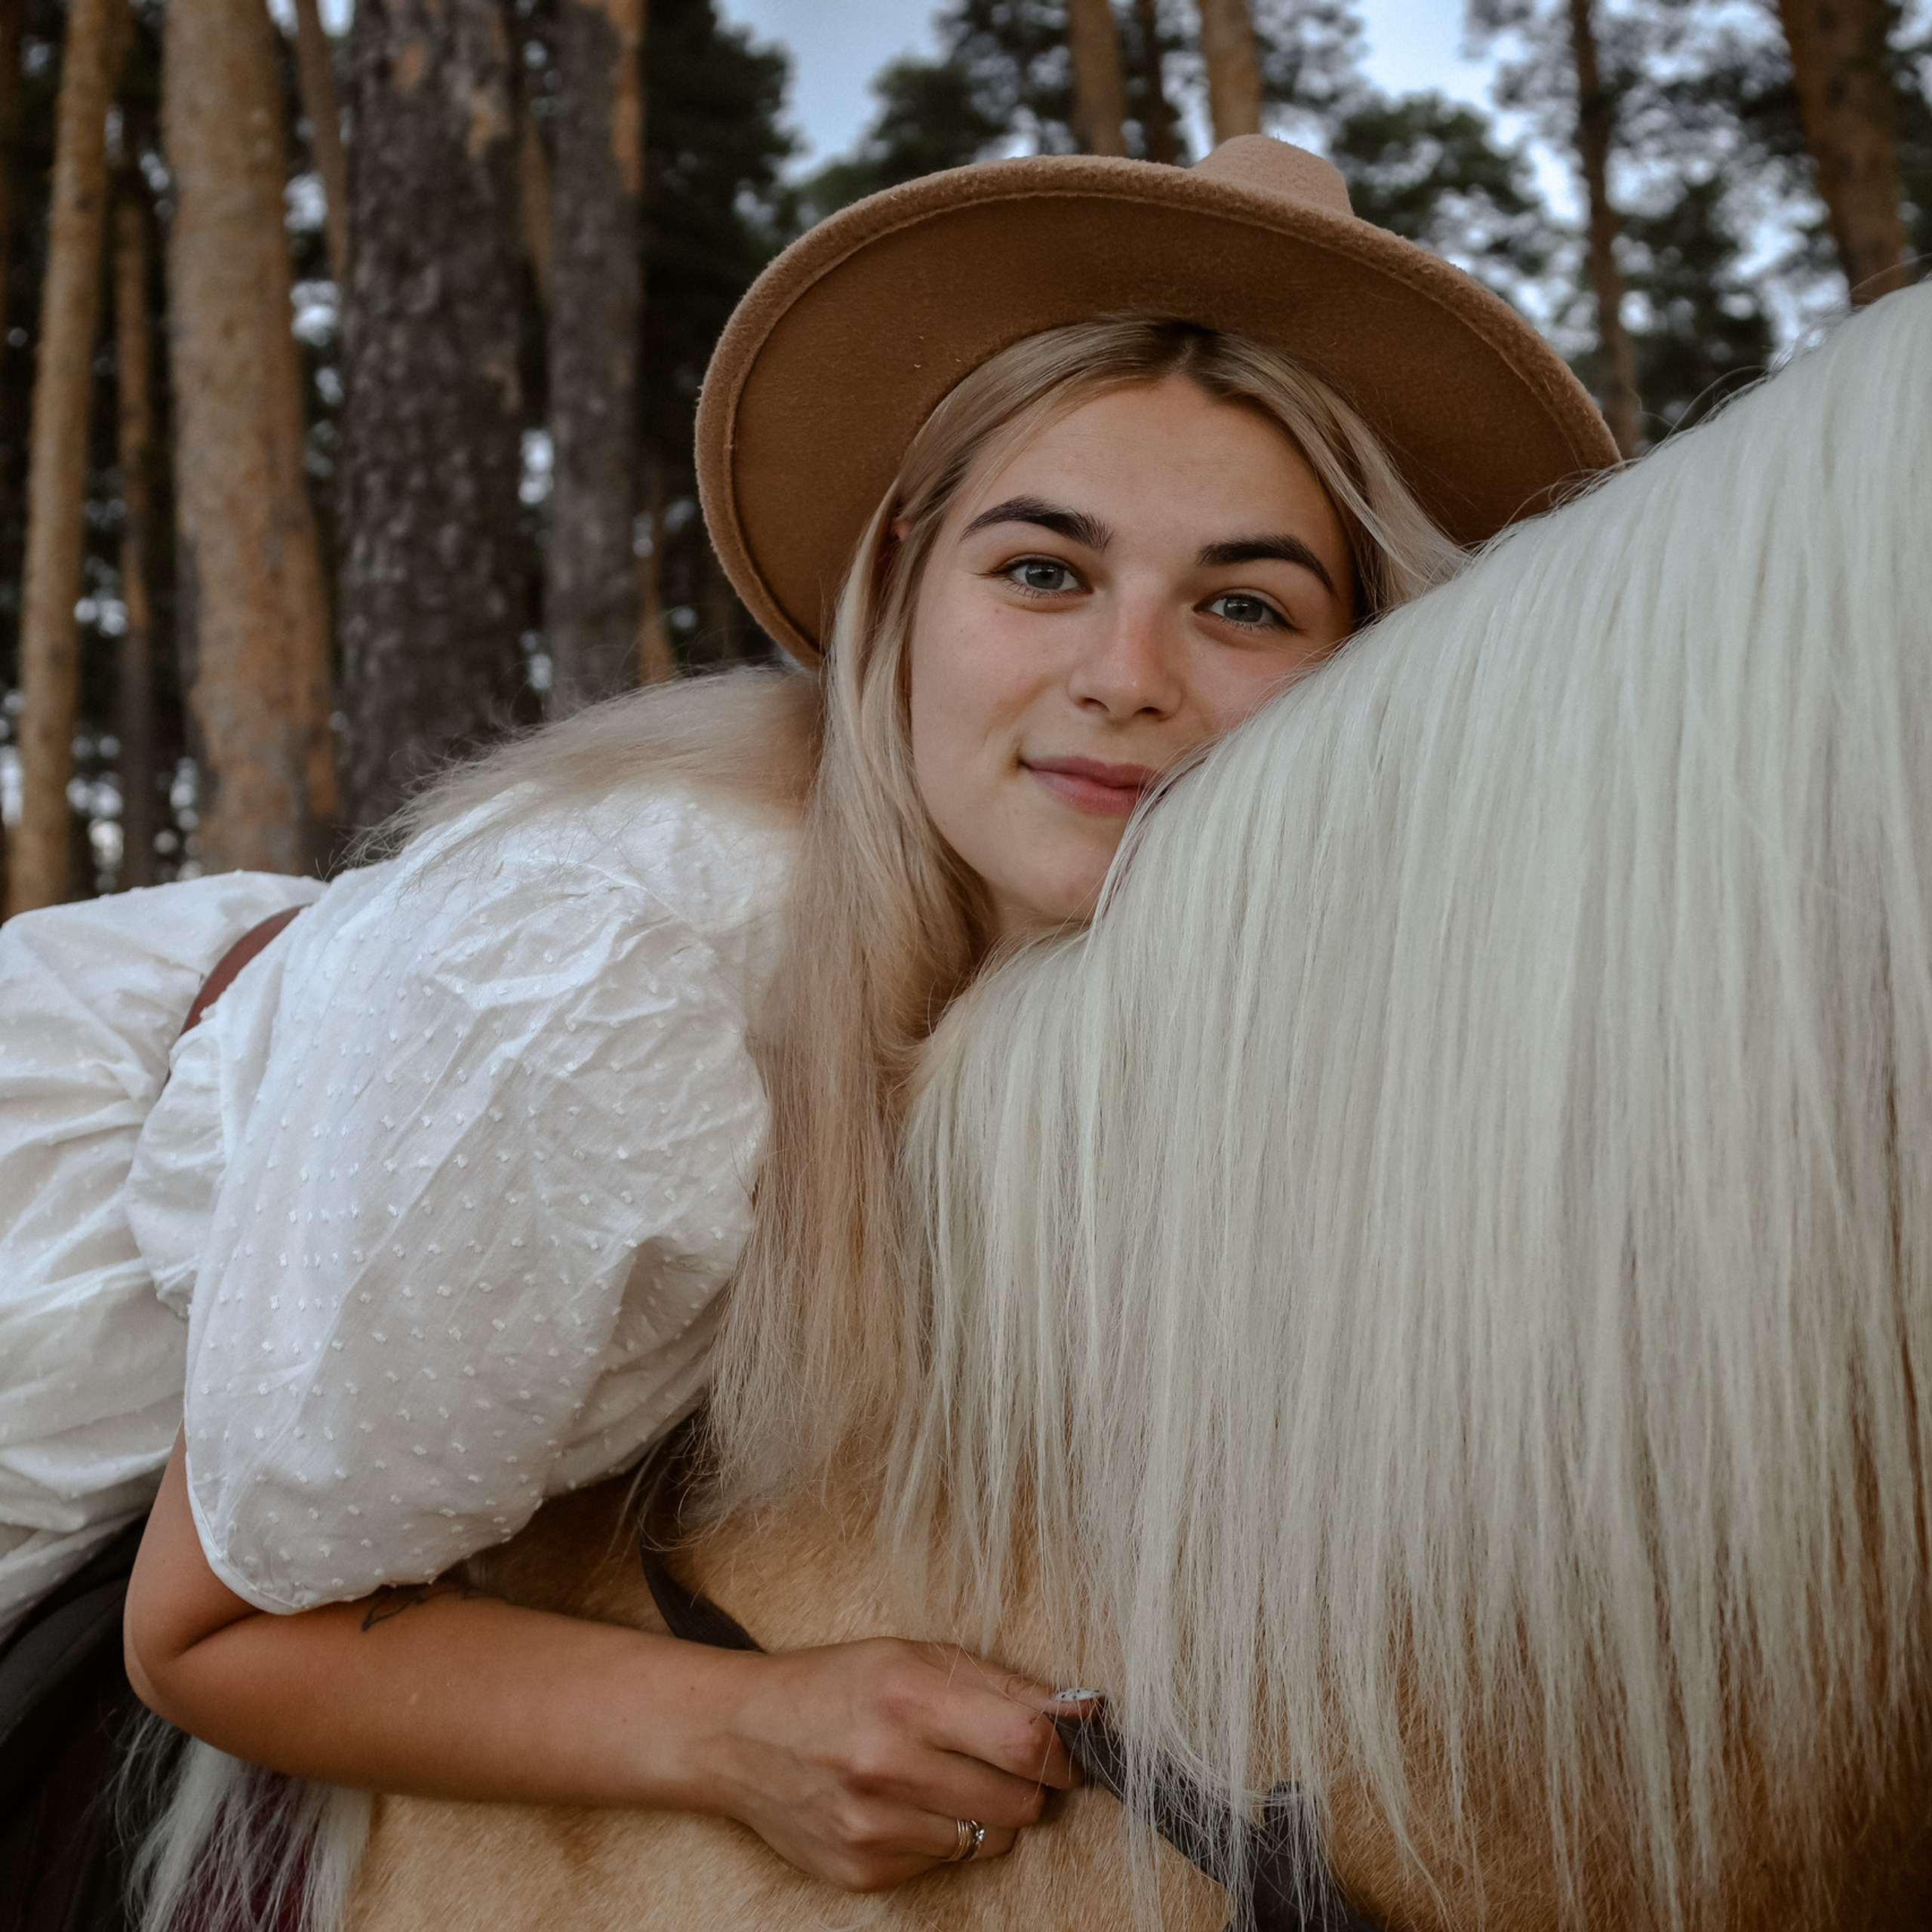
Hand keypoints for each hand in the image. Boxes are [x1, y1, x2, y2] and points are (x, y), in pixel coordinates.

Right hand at [695, 1638, 1083, 1891]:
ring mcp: (874, 1827)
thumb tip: (1082, 1711)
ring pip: (990, 1838)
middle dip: (1030, 1783)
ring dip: (987, 1810)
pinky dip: (941, 1835)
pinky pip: (945, 1862)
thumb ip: (1001, 1683)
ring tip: (945, 1776)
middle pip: (1019, 1800)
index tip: (1071, 1749)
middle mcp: (889, 1765)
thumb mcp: (912, 1655)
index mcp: (907, 1696)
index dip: (1065, 1751)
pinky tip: (904, 1802)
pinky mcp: (863, 1871)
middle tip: (1003, 1759)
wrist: (739, 1735)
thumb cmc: (834, 1683)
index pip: (1025, 1741)